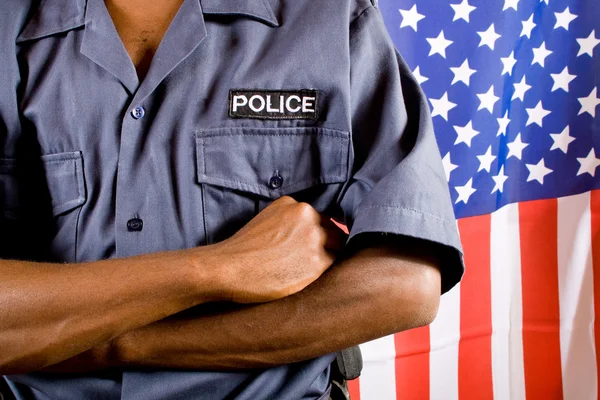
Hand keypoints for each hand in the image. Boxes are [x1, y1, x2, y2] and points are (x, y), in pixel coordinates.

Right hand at [201, 196, 345, 302]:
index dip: (318, 233)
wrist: (229, 268)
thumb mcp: (268, 219)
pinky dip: (322, 272)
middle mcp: (308, 216)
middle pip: (333, 230)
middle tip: (310, 260)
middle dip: (326, 244)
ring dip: (326, 258)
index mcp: (295, 204)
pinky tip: (305, 276)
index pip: (320, 218)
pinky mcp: (317, 262)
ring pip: (336, 247)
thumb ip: (290, 219)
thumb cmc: (243, 248)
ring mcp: (314, 238)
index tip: (311, 245)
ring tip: (306, 269)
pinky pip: (331, 265)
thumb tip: (309, 230)